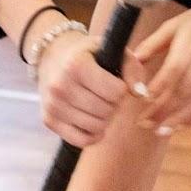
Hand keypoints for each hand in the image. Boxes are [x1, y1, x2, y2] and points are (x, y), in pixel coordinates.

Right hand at [34, 29, 146, 146]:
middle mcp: (60, 85)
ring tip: (97, 103)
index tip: (114, 81)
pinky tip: (92, 120)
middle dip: (113, 104)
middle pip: (107, 111)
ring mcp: (53, 105)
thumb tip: (140, 94)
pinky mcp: (49, 120)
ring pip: (96, 127)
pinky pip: (82, 141)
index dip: (121, 88)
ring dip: (104, 118)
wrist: (53, 56)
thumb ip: (132, 68)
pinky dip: (93, 134)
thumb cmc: (89, 55)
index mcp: (76, 65)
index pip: (116, 92)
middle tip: (105, 93)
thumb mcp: (111, 50)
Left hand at [131, 0, 190, 135]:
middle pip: (181, 94)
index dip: (157, 90)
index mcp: (190, 48)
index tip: (142, 101)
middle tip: (143, 124)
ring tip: (160, 131)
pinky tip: (182, 125)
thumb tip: (134, 59)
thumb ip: (154, 43)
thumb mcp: (176, 23)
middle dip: (162, 112)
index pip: (171, 74)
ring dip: (177, 119)